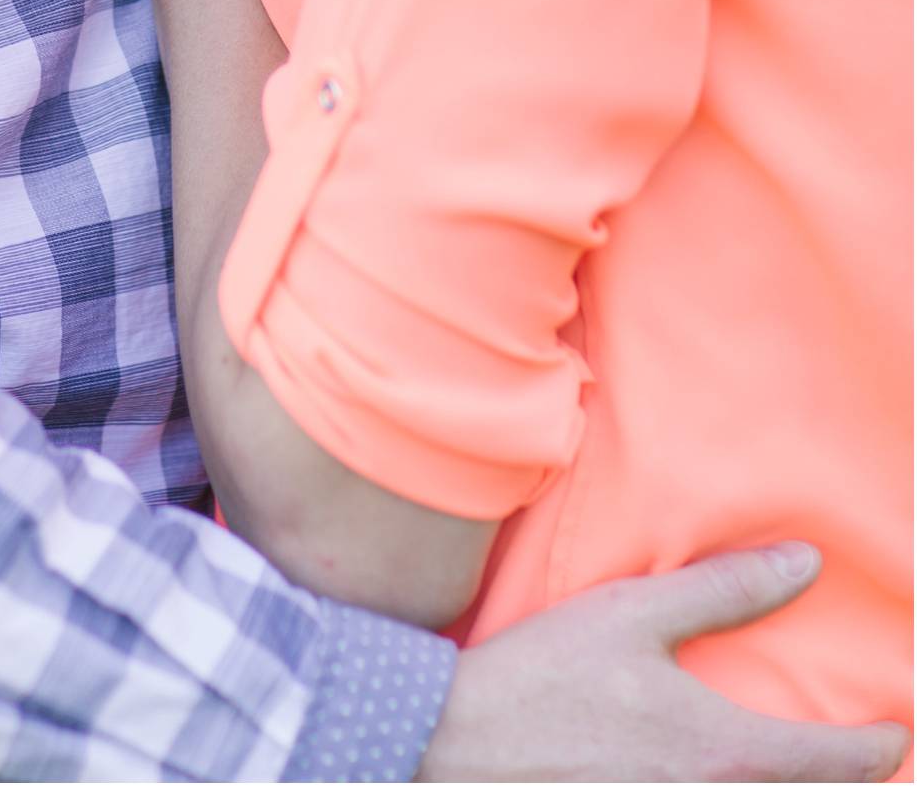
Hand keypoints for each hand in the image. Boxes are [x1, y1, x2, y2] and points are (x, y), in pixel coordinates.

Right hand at [420, 543, 909, 782]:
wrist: (455, 747)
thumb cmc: (542, 674)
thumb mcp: (629, 612)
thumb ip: (722, 589)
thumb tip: (805, 563)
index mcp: (720, 751)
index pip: (832, 762)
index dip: (877, 748)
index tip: (897, 734)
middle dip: (843, 785)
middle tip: (864, 764)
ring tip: (799, 775)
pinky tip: (721, 780)